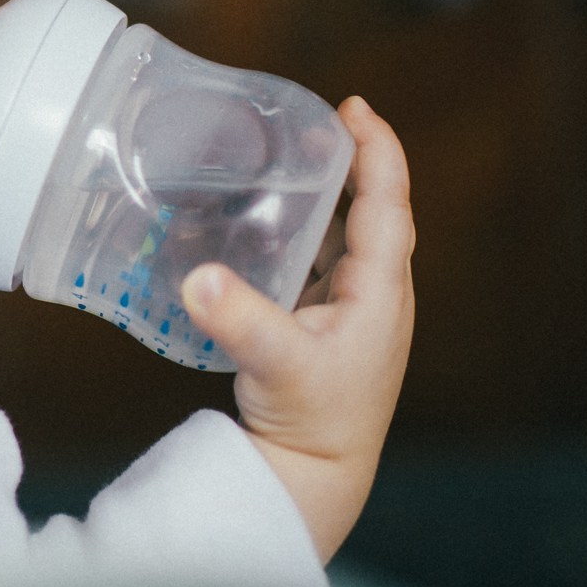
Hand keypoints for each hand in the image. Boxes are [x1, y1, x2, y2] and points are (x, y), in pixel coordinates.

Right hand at [181, 96, 414, 559]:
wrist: (315, 480)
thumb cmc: (310, 425)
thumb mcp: (275, 366)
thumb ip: (238, 319)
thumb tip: (198, 274)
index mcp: (380, 292)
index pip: (388, 204)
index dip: (376, 150)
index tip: (354, 106)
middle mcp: (377, 296)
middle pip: (375, 209)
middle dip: (351, 160)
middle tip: (316, 119)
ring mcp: (355, 312)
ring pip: (349, 234)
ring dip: (329, 193)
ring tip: (290, 155)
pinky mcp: (328, 327)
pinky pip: (324, 260)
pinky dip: (306, 229)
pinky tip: (271, 221)